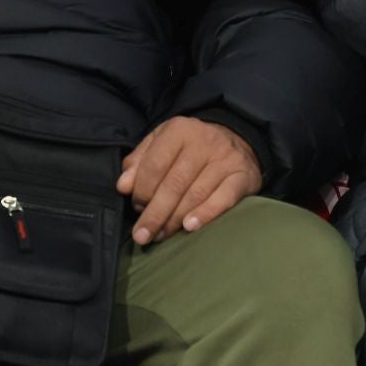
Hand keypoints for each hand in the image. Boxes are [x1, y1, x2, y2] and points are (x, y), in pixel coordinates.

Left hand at [116, 116, 260, 244]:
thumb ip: (139, 162)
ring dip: (175, 220)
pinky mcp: (242, 175)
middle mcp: (203, 141)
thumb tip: (123, 186)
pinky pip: (224, 198)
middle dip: (155, 213)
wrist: (235, 139)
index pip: (154, 164)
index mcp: (179, 130)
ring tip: (161, 235)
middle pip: (174, 183)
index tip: (137, 208)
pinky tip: (190, 227)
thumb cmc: (189, 147)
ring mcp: (225, 158)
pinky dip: (206, 214)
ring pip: (196, 194)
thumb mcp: (161, 144)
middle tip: (142, 235)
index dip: (142, 190)